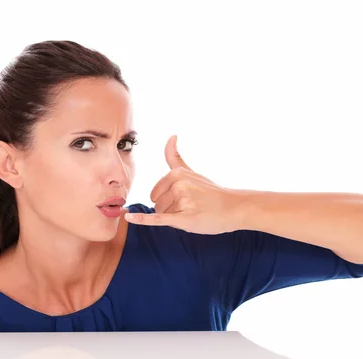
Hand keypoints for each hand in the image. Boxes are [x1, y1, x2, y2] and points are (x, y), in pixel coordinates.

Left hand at [124, 135, 239, 234]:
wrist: (233, 208)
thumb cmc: (210, 192)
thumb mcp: (191, 172)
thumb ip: (175, 157)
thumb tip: (171, 135)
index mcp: (177, 173)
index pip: (155, 193)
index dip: (167, 200)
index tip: (185, 199)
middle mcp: (179, 184)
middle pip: (157, 204)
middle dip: (170, 210)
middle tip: (190, 207)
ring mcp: (183, 201)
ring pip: (162, 215)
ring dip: (175, 218)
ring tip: (194, 213)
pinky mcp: (185, 218)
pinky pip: (158, 219)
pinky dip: (142, 219)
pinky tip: (129, 217)